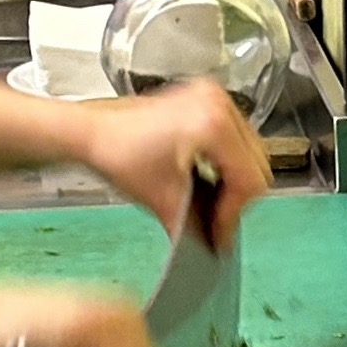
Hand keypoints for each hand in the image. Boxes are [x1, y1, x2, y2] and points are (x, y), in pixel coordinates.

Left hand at [0, 74, 270, 248]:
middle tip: (215, 222)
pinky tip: (205, 177)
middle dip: (236, 197)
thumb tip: (216, 249)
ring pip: (249, 150)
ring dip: (233, 179)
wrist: (92, 132)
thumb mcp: (163, 201)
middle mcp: (218, 103)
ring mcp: (213, 96)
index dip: (233, 214)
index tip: (218, 234)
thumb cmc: (118, 156)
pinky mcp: (205, 98)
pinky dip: (225, 160)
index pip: (249, 179)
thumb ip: (195, 229)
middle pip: (255, 164)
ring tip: (210, 201)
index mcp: (213, 124)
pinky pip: (234, 136)